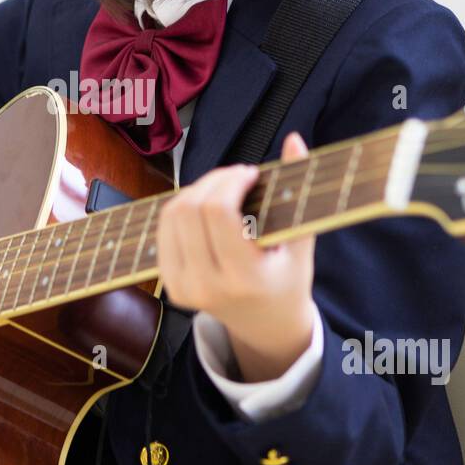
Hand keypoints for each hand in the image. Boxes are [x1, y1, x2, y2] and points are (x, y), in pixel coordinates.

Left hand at [156, 131, 315, 381]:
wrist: (266, 325)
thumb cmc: (287, 279)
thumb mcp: (301, 241)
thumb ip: (298, 190)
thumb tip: (294, 139)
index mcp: (244, 278)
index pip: (218, 213)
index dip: (230, 181)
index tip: (251, 174)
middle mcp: (207, 286)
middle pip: (189, 210)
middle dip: (213, 181)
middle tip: (237, 177)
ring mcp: (183, 288)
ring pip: (170, 216)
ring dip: (195, 191)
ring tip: (223, 189)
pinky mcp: (170, 286)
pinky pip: (163, 231)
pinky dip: (182, 209)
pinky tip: (206, 207)